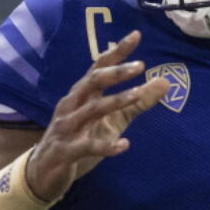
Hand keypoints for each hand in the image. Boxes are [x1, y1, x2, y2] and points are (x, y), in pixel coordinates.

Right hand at [26, 30, 169, 200]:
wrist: (43, 174)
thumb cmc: (80, 139)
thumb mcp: (112, 120)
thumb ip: (137, 102)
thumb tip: (165, 82)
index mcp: (82, 95)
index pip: (100, 67)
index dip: (117, 51)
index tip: (136, 35)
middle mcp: (72, 105)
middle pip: (93, 82)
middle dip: (115, 72)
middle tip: (140, 65)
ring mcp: (67, 127)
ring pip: (91, 110)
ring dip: (115, 101)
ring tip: (137, 95)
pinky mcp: (66, 151)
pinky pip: (87, 146)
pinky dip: (106, 146)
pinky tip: (125, 145)